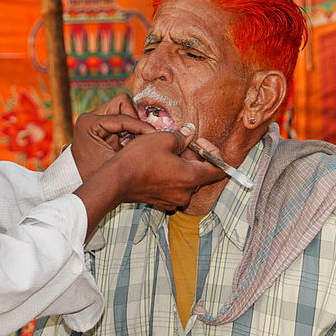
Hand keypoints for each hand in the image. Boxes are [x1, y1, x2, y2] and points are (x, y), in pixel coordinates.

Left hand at [70, 94, 153, 180]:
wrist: (85, 187)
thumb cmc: (96, 176)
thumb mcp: (114, 163)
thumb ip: (133, 149)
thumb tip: (155, 137)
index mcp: (89, 122)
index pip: (122, 117)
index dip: (140, 126)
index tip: (155, 136)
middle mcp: (92, 116)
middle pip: (124, 104)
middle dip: (135, 121)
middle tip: (140, 140)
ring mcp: (98, 118)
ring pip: (126, 109)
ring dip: (133, 125)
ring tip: (133, 143)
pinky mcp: (104, 123)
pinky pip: (124, 118)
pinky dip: (131, 129)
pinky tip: (130, 143)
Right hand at [73, 124, 224, 234]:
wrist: (116, 180)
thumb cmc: (139, 159)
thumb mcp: (163, 139)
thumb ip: (182, 137)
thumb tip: (190, 133)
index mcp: (191, 177)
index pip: (218, 169)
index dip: (213, 152)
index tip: (199, 142)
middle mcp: (186, 193)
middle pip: (200, 173)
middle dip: (193, 156)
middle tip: (179, 143)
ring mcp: (174, 200)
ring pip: (186, 179)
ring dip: (182, 165)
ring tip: (166, 152)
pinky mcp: (163, 202)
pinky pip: (175, 187)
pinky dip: (172, 175)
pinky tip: (158, 164)